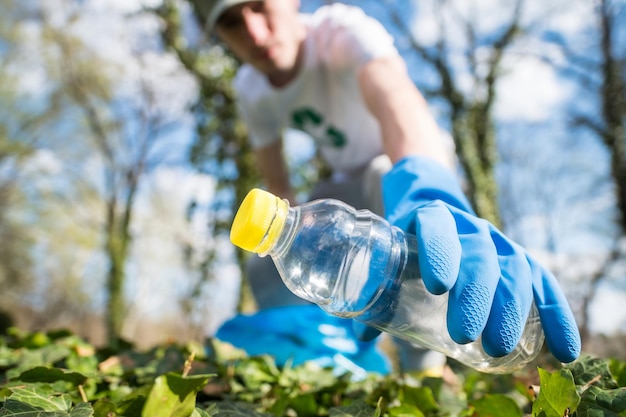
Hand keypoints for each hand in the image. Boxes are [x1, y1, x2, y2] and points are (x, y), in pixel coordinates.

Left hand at [381, 156, 580, 362]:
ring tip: (501, 350)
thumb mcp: (391, 250)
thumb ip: (376, 289)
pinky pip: (544, 284)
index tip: (438, 286)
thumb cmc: (408, 237)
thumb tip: (360, 340)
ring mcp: (499, 242)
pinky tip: (564, 350)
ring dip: (512, 312)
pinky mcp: (520, 259)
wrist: (436, 206)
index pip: (436, 229)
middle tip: (467, 336)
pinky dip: (557, 316)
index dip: (439, 253)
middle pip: (479, 257)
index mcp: (431, 217)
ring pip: (514, 271)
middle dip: (477, 297)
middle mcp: (469, 227)